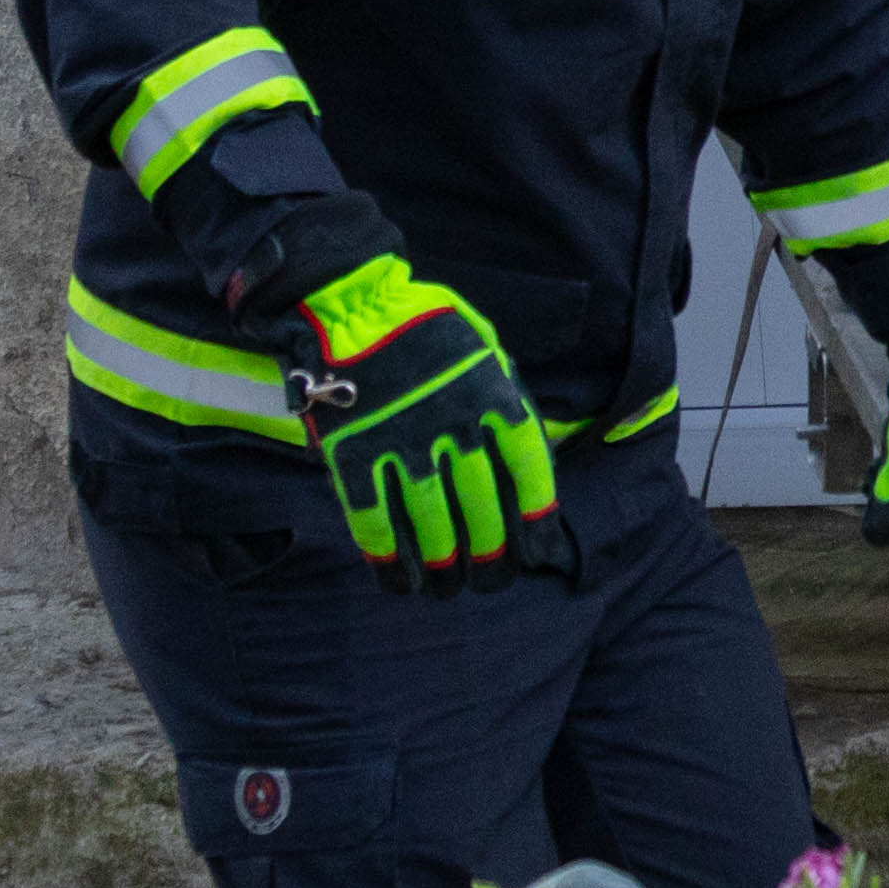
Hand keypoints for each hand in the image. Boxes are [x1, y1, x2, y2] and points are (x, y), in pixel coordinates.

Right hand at [286, 248, 562, 578]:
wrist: (349, 298)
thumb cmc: (424, 324)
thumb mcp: (481, 345)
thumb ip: (503, 395)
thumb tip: (525, 455)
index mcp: (491, 390)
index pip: (527, 465)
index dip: (537, 514)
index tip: (538, 548)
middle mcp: (452, 419)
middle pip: (482, 504)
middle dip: (490, 554)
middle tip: (491, 581)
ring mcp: (400, 437)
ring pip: (430, 520)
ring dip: (442, 564)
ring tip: (449, 589)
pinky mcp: (354, 449)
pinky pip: (373, 516)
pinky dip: (386, 556)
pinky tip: (398, 581)